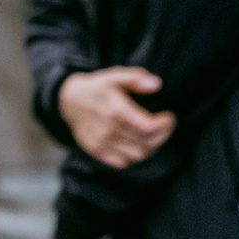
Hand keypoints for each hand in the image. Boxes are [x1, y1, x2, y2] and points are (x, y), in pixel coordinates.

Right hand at [58, 67, 175, 169]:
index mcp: (116, 111)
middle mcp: (109, 131)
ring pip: (136, 156)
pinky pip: (122, 162)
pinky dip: (134, 156)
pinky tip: (138, 145)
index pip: (148, 128)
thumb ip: (136, 78)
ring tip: (154, 136)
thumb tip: (156, 85)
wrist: (69, 101)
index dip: (164, 125)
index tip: (169, 118)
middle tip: (166, 127)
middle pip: (145, 143)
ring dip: (150, 148)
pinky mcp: (97, 152)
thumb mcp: (115, 75)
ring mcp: (102, 144)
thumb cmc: (97, 87)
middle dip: (162, 136)